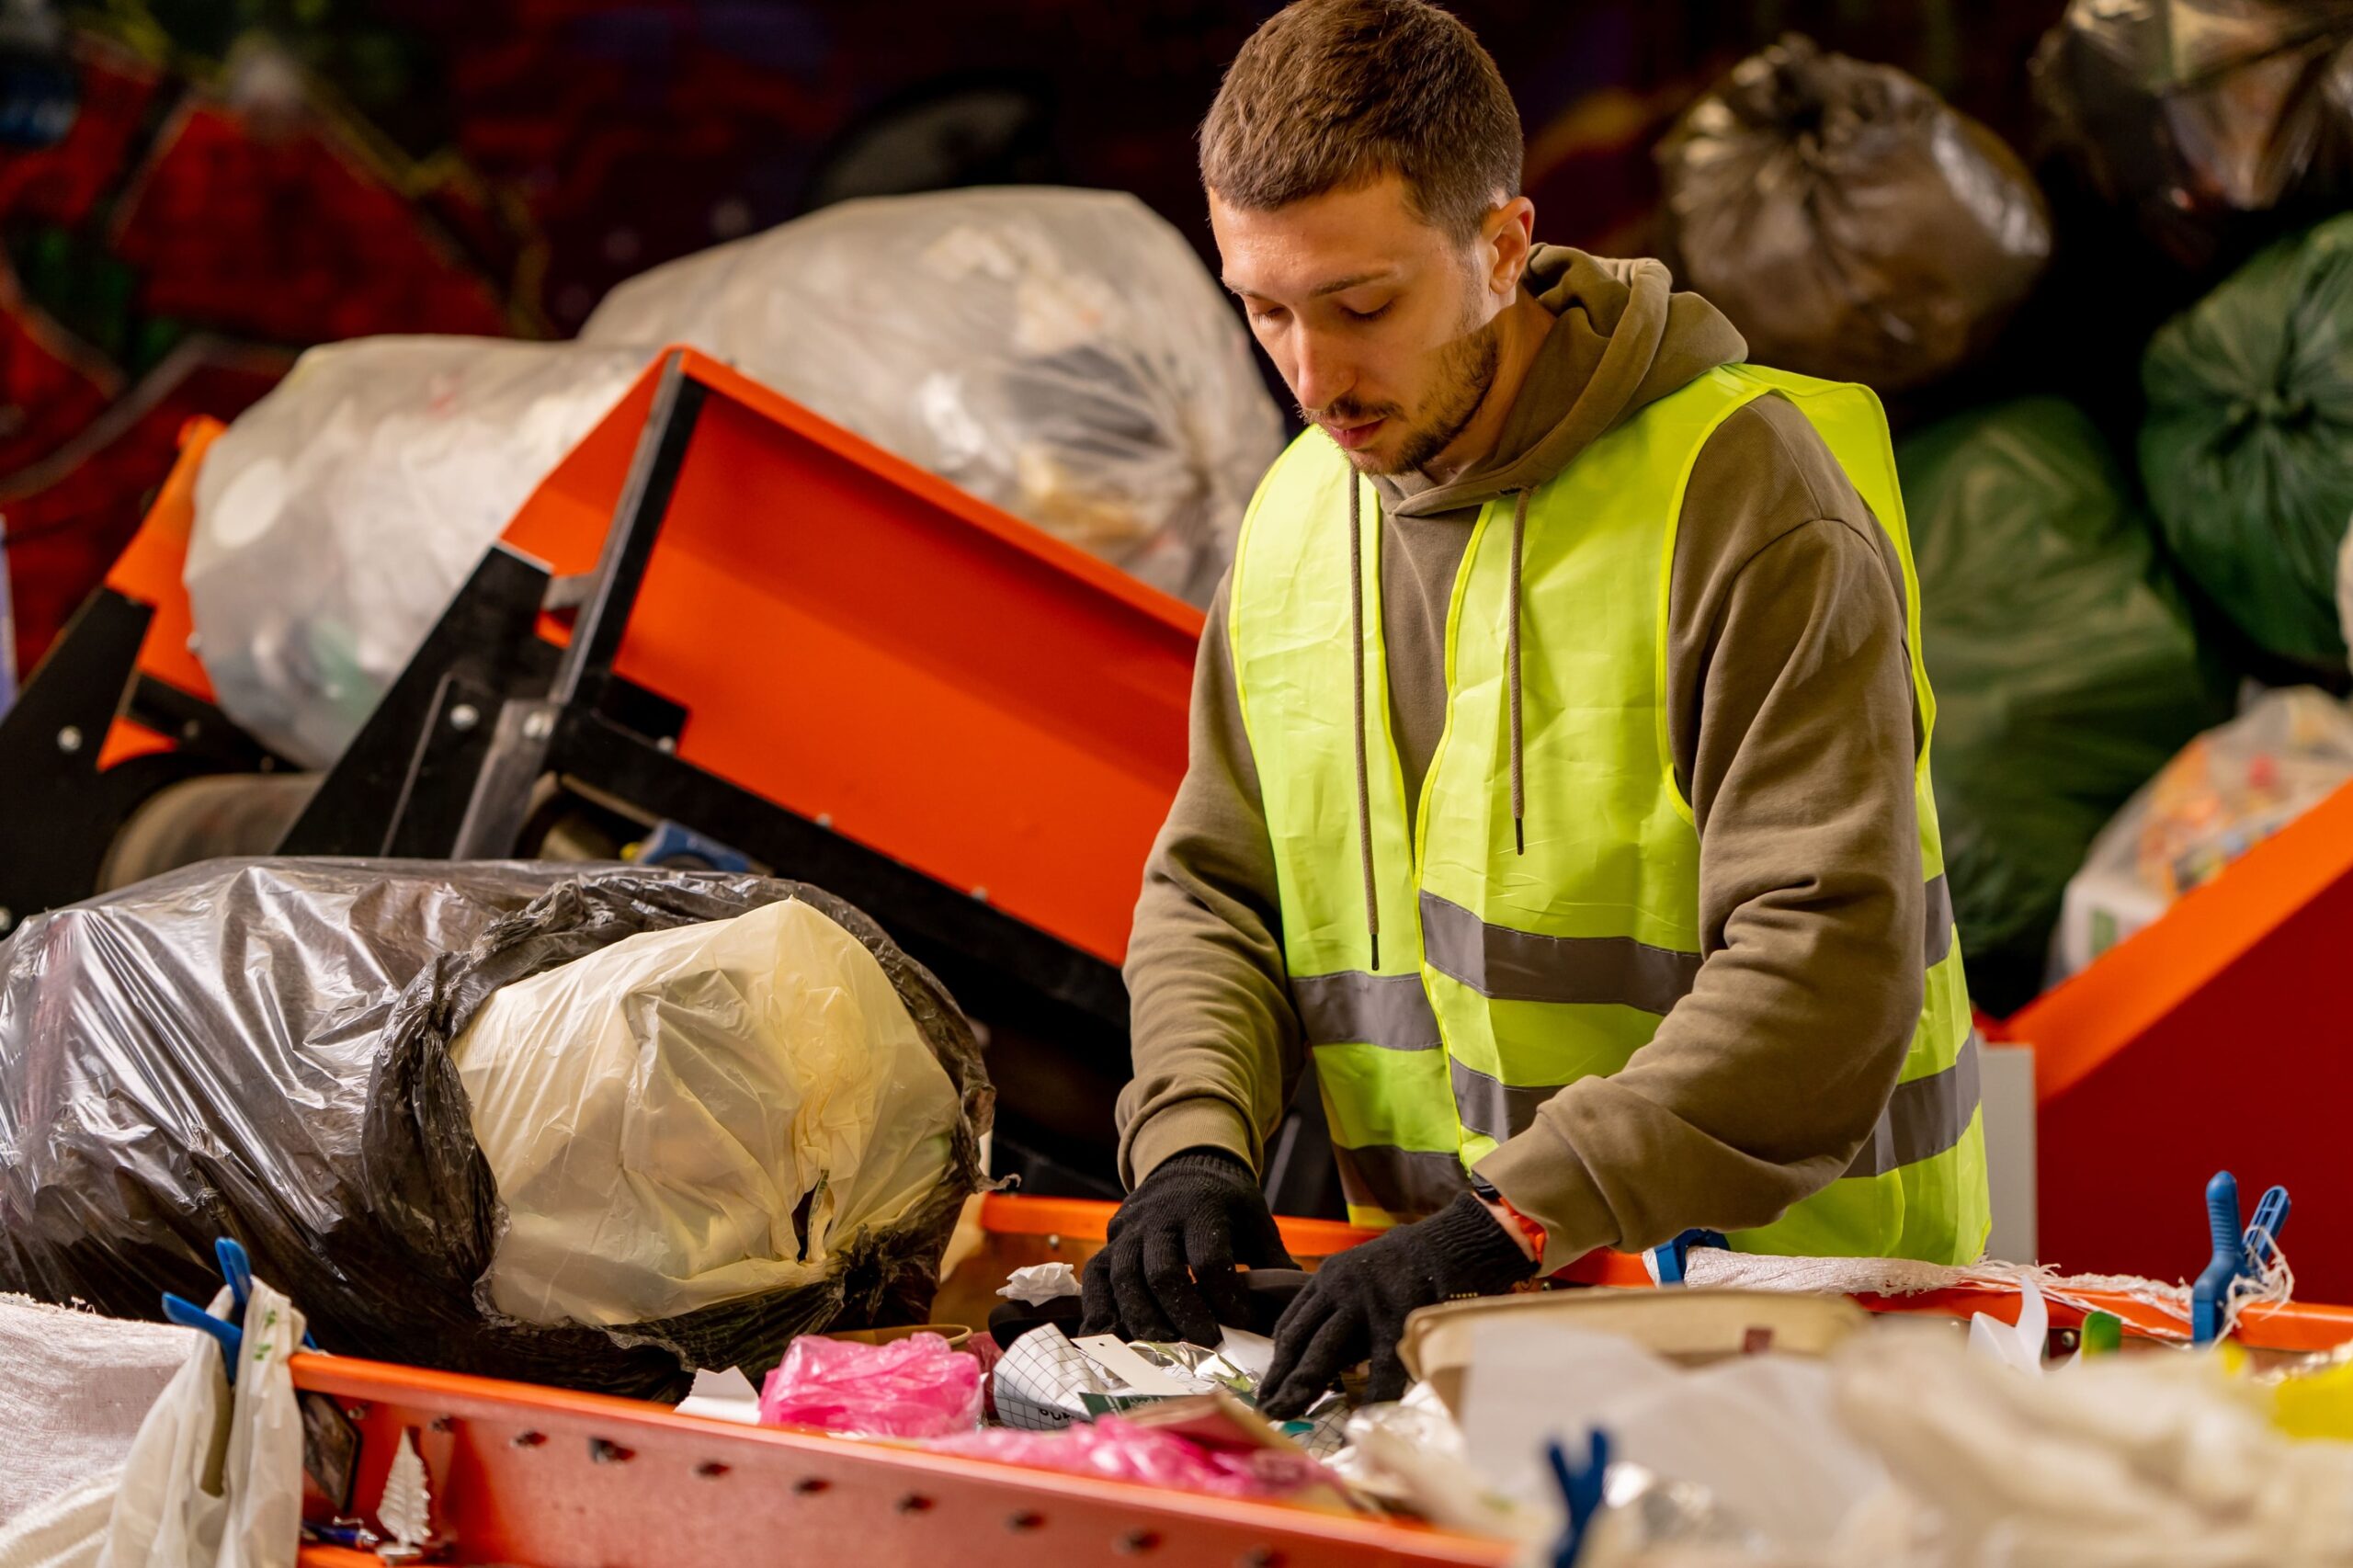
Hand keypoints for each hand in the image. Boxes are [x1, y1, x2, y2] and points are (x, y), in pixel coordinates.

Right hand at [1080, 1147, 1296, 1344]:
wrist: (1185, 1165)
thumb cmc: (1226, 1202)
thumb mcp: (1256, 1218)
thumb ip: (1273, 1259)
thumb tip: (1296, 1302)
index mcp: (1203, 1207)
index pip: (1210, 1258)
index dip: (1225, 1296)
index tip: (1242, 1323)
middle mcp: (1159, 1217)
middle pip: (1162, 1272)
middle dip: (1183, 1314)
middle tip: (1205, 1344)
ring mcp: (1129, 1230)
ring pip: (1124, 1277)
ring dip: (1142, 1318)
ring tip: (1163, 1347)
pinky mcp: (1109, 1243)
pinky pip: (1095, 1277)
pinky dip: (1097, 1309)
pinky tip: (1105, 1338)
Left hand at [1259, 1193, 1535, 1416]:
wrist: (1456, 1241)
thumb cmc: (1413, 1269)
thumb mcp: (1365, 1283)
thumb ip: (1345, 1316)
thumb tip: (1326, 1364)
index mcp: (1329, 1279)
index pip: (1293, 1324)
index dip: (1279, 1360)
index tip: (1269, 1388)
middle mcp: (1339, 1287)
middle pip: (1300, 1339)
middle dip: (1281, 1378)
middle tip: (1267, 1411)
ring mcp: (1367, 1301)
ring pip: (1326, 1350)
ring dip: (1304, 1385)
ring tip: (1288, 1413)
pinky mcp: (1399, 1315)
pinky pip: (1382, 1364)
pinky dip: (1372, 1394)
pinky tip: (1362, 1419)